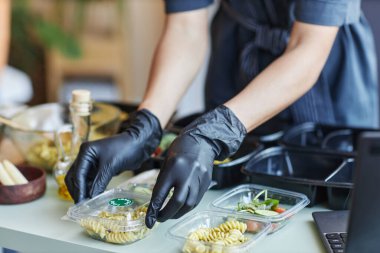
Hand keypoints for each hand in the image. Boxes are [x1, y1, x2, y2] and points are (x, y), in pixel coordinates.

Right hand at [65, 109, 161, 202]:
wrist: (140, 143)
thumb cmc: (126, 149)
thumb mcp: (111, 166)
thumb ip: (100, 182)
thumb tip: (91, 199)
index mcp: (85, 152)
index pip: (77, 174)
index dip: (79, 190)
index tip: (81, 204)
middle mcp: (86, 157)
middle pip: (75, 178)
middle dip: (78, 191)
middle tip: (82, 206)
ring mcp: (93, 163)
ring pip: (83, 181)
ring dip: (84, 191)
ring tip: (88, 205)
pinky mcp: (100, 168)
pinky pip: (92, 181)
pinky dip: (92, 189)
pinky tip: (94, 198)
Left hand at [145, 105, 246, 227]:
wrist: (202, 141)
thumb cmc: (180, 149)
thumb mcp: (167, 162)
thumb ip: (163, 181)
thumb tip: (157, 202)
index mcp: (173, 167)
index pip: (161, 193)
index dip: (154, 210)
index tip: (149, 220)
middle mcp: (187, 174)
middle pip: (177, 202)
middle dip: (167, 215)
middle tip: (159, 219)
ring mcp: (199, 179)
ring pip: (189, 204)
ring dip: (178, 213)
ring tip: (170, 215)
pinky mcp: (206, 183)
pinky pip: (196, 200)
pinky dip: (187, 207)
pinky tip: (181, 208)